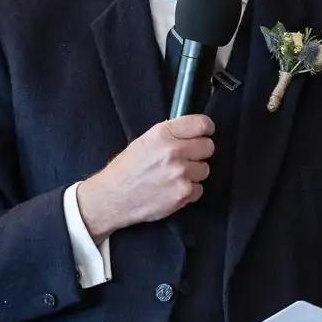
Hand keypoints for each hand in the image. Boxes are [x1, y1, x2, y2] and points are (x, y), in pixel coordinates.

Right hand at [75, 115, 215, 237]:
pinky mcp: (183, 193)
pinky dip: (189, 191)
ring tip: (174, 176)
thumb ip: (170, 134)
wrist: (112, 198)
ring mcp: (180, 173)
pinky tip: (172, 189)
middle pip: (208, 147)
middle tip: (184, 158)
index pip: (201, 124)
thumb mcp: (143, 141)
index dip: (205, 129)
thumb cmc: (126, 170)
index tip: (205, 133)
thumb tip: (192, 132)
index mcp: (162, 134)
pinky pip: (199, 189)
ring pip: (205, 169)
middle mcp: (173, 151)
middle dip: (199, 152)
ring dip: (193, 173)